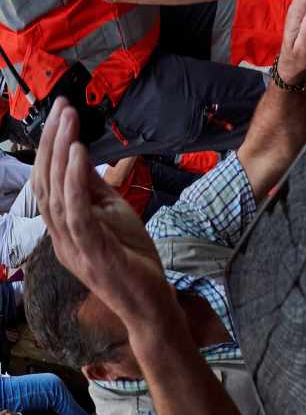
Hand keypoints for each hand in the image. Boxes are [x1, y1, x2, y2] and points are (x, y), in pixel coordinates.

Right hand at [31, 100, 171, 327]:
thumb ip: (95, 191)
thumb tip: (81, 157)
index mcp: (64, 227)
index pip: (48, 181)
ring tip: (69, 124)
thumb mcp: (114, 216)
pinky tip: (80, 156)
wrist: (150, 305)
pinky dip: (75, 183)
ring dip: (62, 156)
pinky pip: (77, 214)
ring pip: (56, 195)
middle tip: (63, 110)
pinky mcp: (93, 253)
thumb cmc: (133, 262)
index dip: (51, 147)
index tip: (62, 114)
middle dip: (52, 143)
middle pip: (45, 182)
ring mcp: (73, 246)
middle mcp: (60, 236)